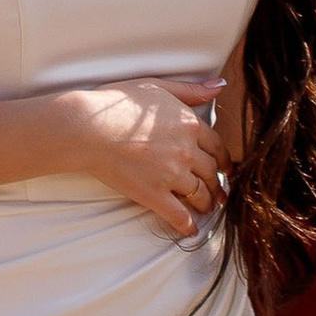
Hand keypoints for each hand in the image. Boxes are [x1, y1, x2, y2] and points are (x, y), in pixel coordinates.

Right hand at [45, 78, 229, 239]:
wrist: (90, 128)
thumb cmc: (117, 103)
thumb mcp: (157, 86)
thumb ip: (190, 90)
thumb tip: (220, 85)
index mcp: (189, 124)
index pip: (217, 145)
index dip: (224, 159)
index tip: (226, 168)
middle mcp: (187, 150)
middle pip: (211, 172)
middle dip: (218, 184)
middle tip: (220, 193)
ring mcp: (172, 174)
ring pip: (200, 194)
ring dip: (207, 203)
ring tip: (208, 208)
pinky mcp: (154, 194)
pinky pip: (178, 215)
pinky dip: (187, 225)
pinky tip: (191, 230)